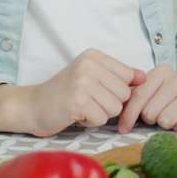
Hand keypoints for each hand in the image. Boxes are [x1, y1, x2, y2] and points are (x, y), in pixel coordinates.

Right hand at [0, 49, 145, 136]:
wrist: (31, 106)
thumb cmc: (65, 94)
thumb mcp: (92, 77)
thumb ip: (118, 76)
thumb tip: (145, 77)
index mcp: (95, 56)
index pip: (128, 76)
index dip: (117, 91)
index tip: (98, 92)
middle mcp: (90, 65)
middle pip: (124, 94)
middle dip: (108, 104)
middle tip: (87, 101)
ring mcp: (83, 82)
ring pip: (115, 108)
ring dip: (99, 114)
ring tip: (81, 107)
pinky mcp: (78, 101)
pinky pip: (101, 119)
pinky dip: (90, 122)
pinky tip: (75, 114)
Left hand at [118, 64, 176, 133]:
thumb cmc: (169, 101)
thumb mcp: (151, 94)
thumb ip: (133, 98)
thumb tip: (114, 109)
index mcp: (161, 72)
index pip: (138, 96)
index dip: (128, 116)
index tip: (123, 129)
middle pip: (150, 112)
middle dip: (151, 120)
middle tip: (158, 117)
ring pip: (165, 121)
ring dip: (166, 126)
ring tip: (170, 119)